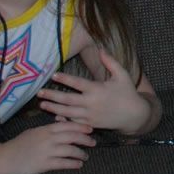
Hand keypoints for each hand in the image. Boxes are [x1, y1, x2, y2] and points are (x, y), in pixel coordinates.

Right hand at [0, 118, 94, 173]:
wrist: (4, 158)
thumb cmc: (19, 144)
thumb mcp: (33, 131)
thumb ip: (48, 129)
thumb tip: (62, 124)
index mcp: (46, 129)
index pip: (68, 125)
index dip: (81, 127)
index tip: (90, 129)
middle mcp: (48, 139)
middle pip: (73, 136)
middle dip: (85, 139)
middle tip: (93, 142)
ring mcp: (47, 151)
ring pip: (70, 150)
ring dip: (81, 153)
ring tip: (86, 156)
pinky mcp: (44, 164)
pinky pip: (63, 163)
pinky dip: (73, 164)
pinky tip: (78, 165)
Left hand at [36, 50, 152, 132]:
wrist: (134, 115)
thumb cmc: (128, 93)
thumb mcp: (123, 75)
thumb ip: (111, 62)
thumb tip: (101, 49)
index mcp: (98, 89)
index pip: (78, 83)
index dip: (65, 79)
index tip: (53, 75)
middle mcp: (92, 103)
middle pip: (67, 99)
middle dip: (52, 96)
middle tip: (39, 92)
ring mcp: (90, 115)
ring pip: (67, 112)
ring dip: (53, 108)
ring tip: (42, 104)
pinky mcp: (90, 124)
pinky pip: (73, 122)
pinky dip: (63, 119)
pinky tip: (54, 116)